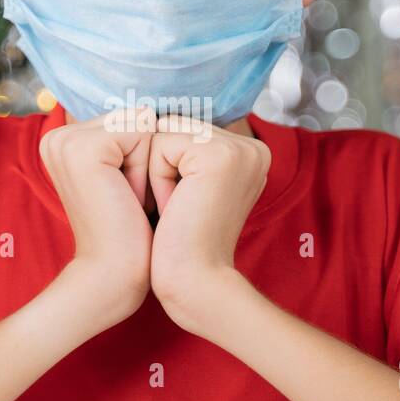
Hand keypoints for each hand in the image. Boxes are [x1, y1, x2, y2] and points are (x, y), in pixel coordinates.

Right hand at [39, 107, 156, 329]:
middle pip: (136, 115)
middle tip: (129, 201)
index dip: (144, 156)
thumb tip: (160, 107)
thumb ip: (131, 137)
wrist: (114, 277)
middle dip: (147, 157)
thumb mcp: (129, 175)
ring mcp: (66, 140)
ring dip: (148, 163)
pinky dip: (146, 169)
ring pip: (141, 121)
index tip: (127, 196)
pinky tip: (129, 200)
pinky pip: (142, 132)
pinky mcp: (84, 150)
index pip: (130, 117)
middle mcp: (58, 134)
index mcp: (65, 139)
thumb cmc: (131, 233)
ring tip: (129, 201)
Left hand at [148, 116, 270, 333]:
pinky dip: (155, 177)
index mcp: (248, 153)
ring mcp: (240, 149)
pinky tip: (175, 208)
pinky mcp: (220, 155)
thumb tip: (147, 116)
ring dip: (155, 171)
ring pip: (164, 131)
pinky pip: (160, 144)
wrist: (194, 284)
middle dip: (159, 166)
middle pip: (173, 125)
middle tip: (179, 210)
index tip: (181, 205)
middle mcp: (252, 147)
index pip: (183, 129)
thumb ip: (181, 150)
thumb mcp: (185, 186)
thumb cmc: (180, 244)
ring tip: (177, 208)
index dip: (165, 165)